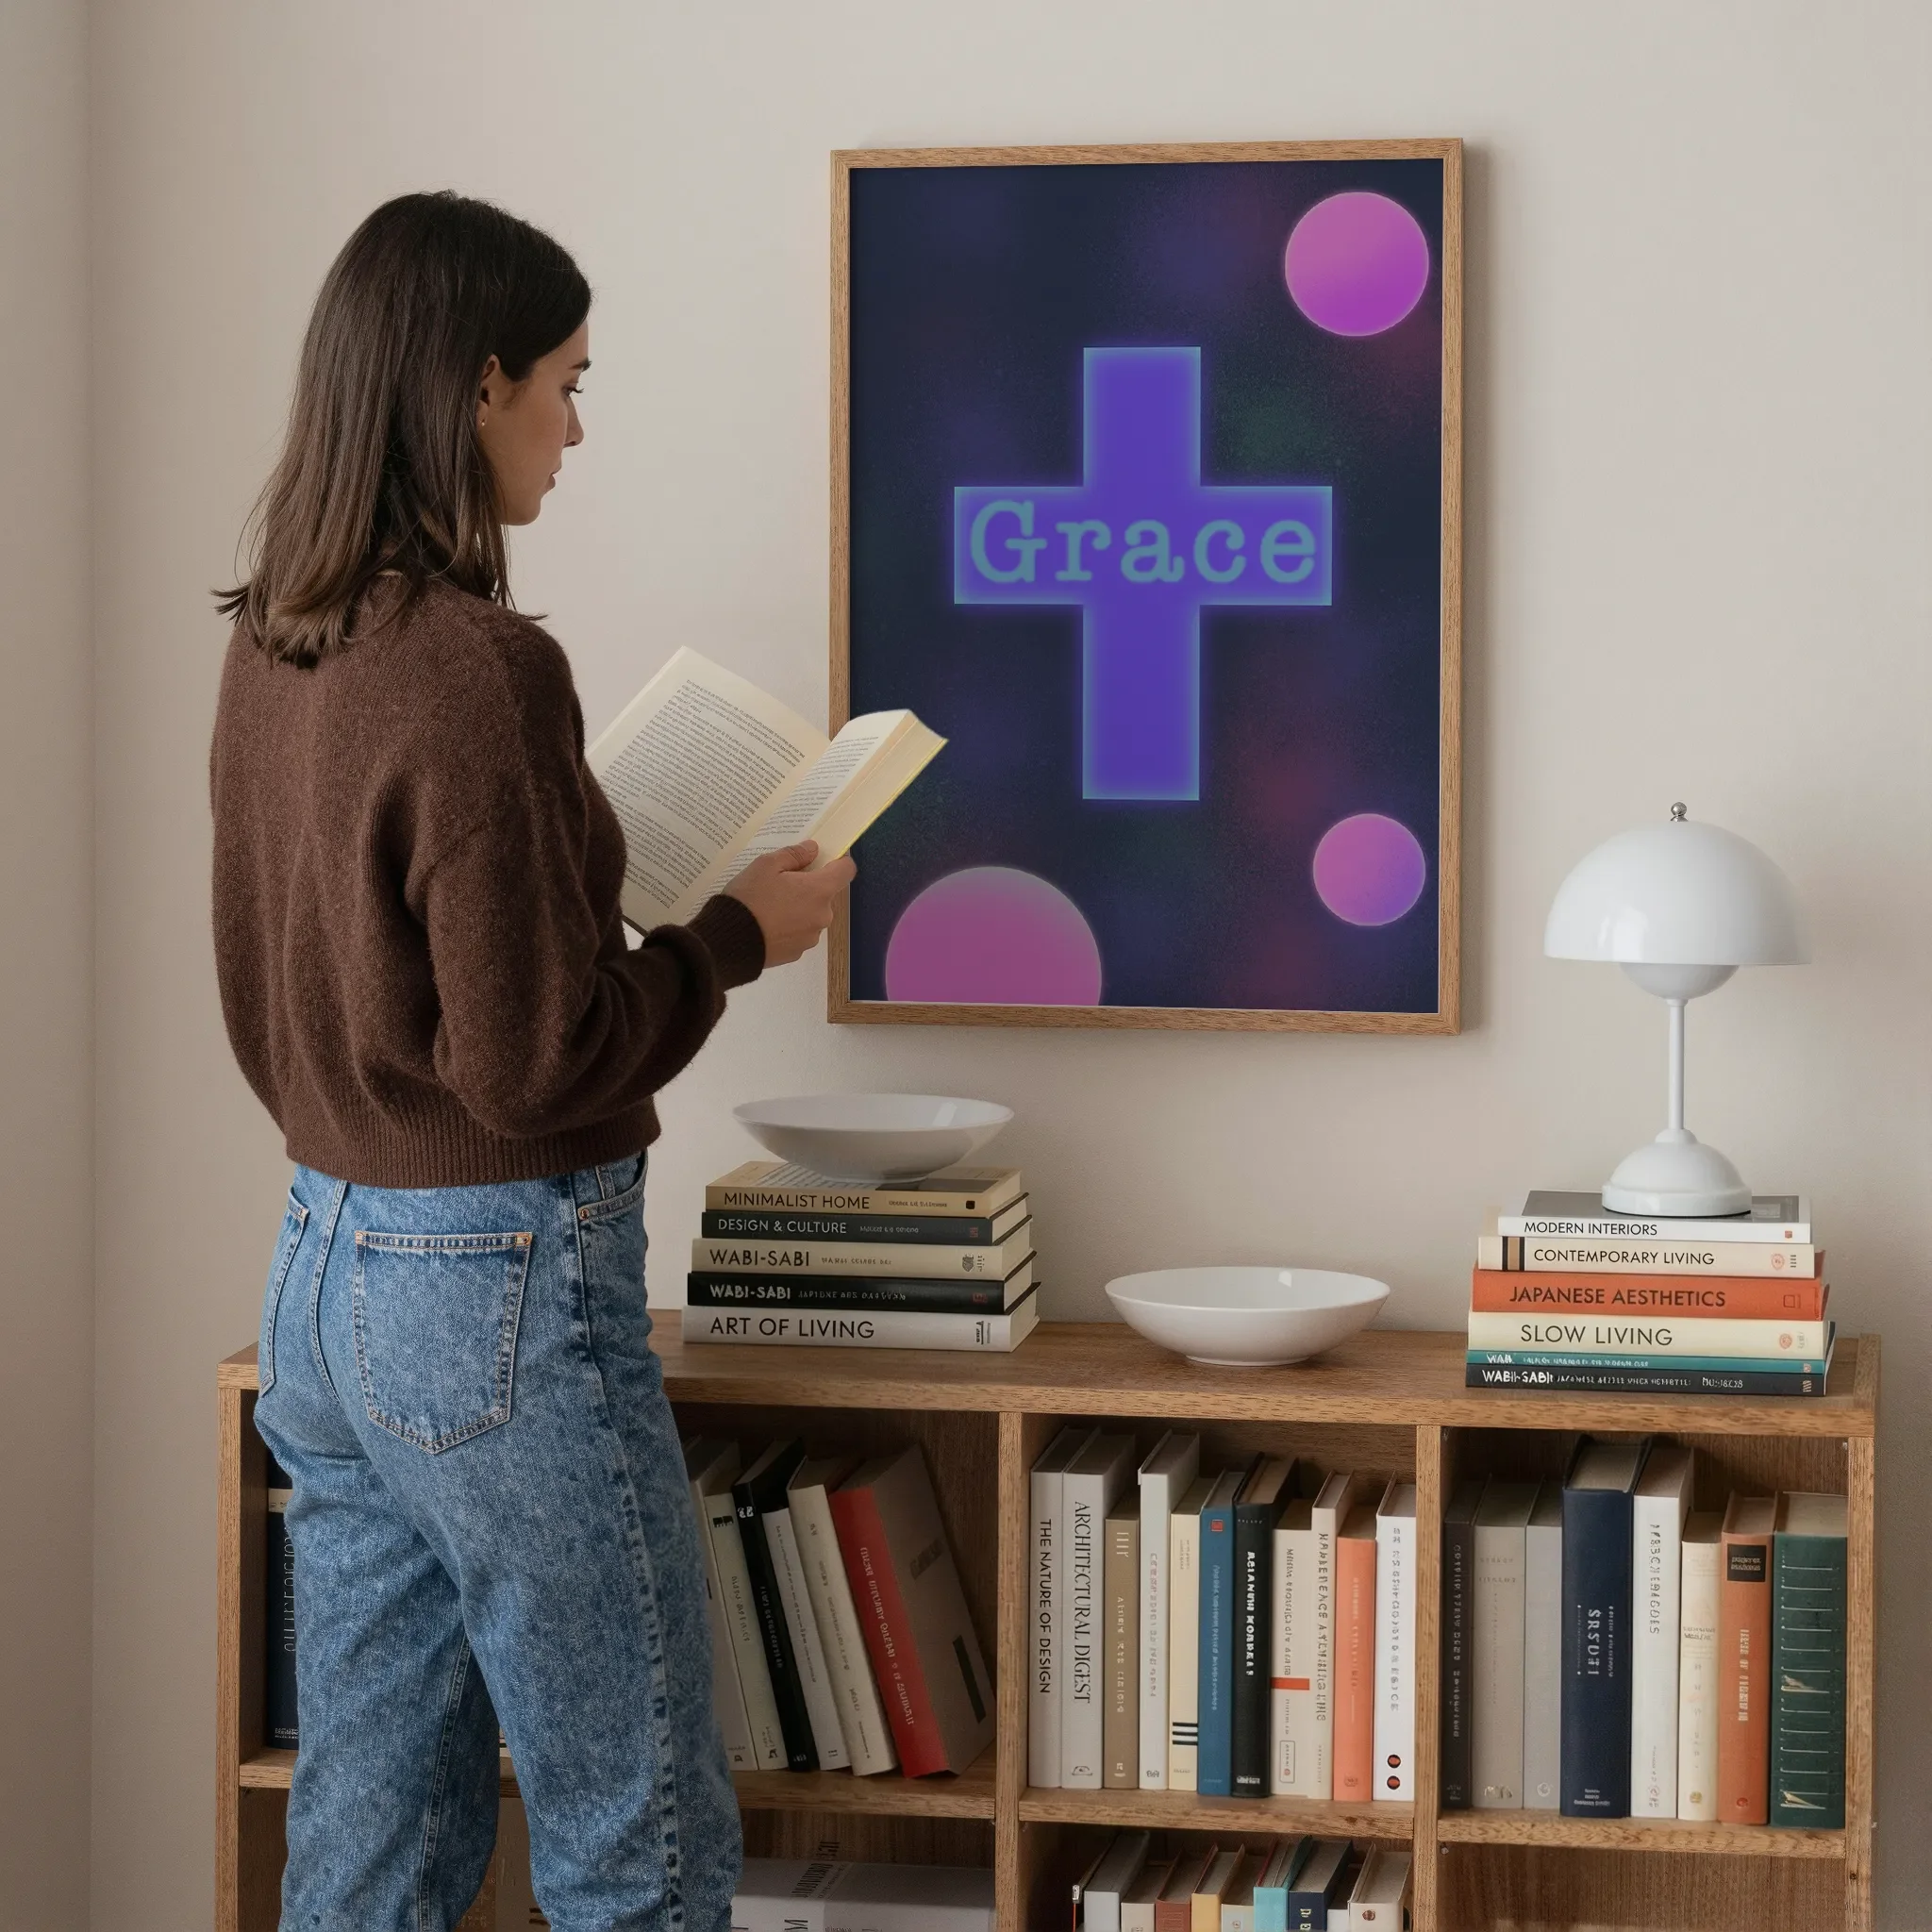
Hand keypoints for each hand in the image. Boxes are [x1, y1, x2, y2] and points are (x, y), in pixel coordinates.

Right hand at [725, 841, 856, 967]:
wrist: (729, 942)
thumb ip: (794, 854)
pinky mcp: (797, 953)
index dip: (838, 861)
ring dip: (799, 909)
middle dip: (809, 887)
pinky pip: (799, 933)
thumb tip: (813, 850)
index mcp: (820, 890)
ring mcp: (811, 937)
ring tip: (769, 907)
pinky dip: (789, 927)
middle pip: (825, 894)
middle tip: (781, 884)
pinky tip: (767, 925)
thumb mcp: (766, 865)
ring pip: (811, 915)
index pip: (847, 870)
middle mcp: (823, 915)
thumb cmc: (750, 898)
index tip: (822, 859)